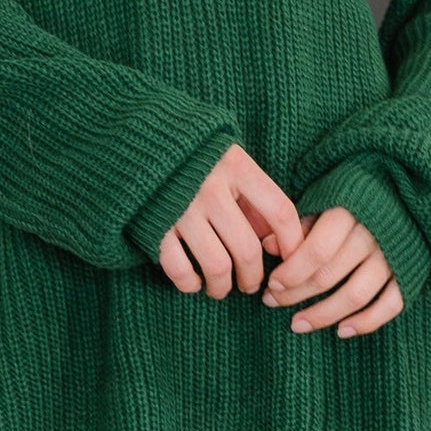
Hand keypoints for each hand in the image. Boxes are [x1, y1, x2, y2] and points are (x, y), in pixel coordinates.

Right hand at [156, 143, 305, 298]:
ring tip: (221, 288)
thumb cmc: (195, 155)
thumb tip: (275, 242)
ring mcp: (181, 207)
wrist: (139, 142)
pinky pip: (179, 269)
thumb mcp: (229, 161)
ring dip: (223, 287)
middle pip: (247, 249)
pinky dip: (189, 283)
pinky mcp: (155, 225)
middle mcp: (210, 186)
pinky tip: (193, 281)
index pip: (280, 212)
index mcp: (236, 165)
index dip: (292, 243)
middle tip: (250, 284)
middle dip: (253, 277)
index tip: (290, 260)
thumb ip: (254, 196)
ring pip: (217, 267)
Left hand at [259, 205, 404, 337]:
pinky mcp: (410, 272)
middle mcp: (372, 235)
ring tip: (298, 323)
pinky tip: (342, 330)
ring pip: (356, 295)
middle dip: (296, 293)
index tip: (271, 283)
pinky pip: (390, 305)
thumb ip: (300, 222)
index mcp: (348, 211)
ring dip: (324, 315)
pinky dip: (367, 322)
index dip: (291, 272)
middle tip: (272, 302)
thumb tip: (269, 246)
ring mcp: (392, 256)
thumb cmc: (354, 195)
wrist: (405, 190)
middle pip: (330, 275)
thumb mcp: (325, 198)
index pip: (316, 251)